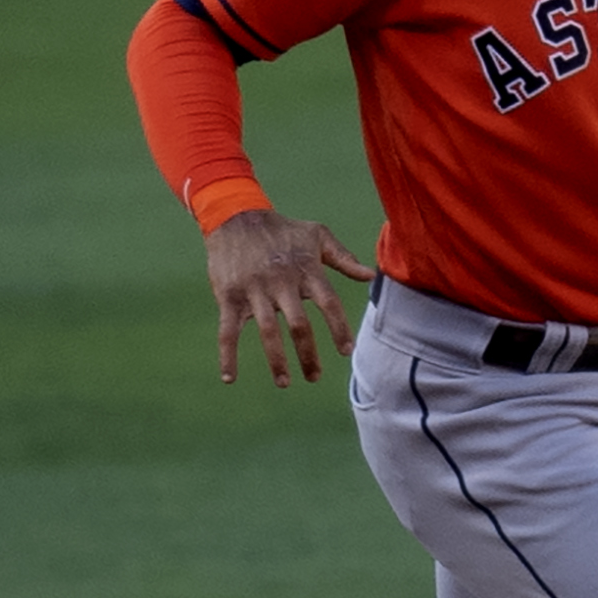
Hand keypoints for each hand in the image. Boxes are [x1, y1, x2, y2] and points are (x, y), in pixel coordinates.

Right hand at [205, 207, 370, 386]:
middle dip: (308, 355)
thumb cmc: (282, 229)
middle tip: (315, 377)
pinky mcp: (229, 296)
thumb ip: (343, 257)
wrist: (235, 215)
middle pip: (299, 325)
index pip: (329, 304)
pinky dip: (227, 356)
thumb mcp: (316, 235)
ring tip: (285, 382)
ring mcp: (254, 290)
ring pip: (267, 332)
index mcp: (306, 270)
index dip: (339, 329)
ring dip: (277, 361)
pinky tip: (230, 377)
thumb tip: (370, 275)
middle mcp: (282, 282)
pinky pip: (227, 331)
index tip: (346, 352)